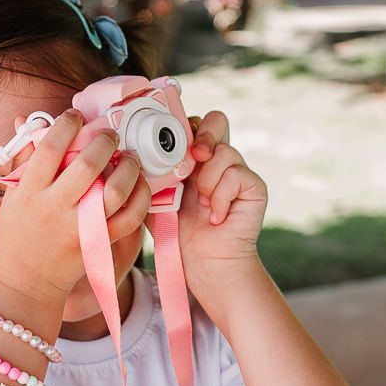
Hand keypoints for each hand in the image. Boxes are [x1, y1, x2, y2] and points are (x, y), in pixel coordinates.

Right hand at [0, 109, 151, 299]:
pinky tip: (139, 183)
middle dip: (105, 141)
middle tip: (111, 134)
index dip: (68, 124)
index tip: (76, 116)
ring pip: (115, 190)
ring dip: (129, 166)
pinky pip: (131, 217)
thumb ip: (22, 156)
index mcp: (30, 191)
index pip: (51, 148)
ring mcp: (80, 227)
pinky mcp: (100, 243)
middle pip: (88, 165)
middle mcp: (55, 208)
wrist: (28, 279)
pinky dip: (141, 196)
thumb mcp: (13, 193)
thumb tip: (30, 120)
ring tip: (130, 156)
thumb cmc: (19, 231)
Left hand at [147, 110, 266, 299]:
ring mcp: (238, 172)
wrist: (204, 265)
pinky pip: (237, 175)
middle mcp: (218, 160)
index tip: (168, 144)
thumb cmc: (178, 233)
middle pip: (217, 120)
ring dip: (207, 179)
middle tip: (195, 156)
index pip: (193, 124)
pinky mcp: (254, 187)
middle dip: (203, 134)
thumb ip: (148, 173)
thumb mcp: (155, 198)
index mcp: (194, 159)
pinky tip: (216, 216)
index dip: (183, 127)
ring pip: (224, 152)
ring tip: (203, 203)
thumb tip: (132, 150)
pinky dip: (221, 197)